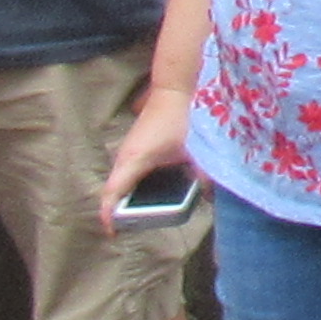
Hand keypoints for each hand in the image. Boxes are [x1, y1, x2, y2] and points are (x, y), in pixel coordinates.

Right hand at [98, 89, 191, 221]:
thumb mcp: (197, 149)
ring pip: (122, 180)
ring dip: (128, 196)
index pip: (111, 194)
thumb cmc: (182, 115)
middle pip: (114, 191)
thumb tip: (210, 198)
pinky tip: (152, 191)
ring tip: (142, 214)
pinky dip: (136, 183)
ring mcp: (129, 150)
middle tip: (133, 228)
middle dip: (120, 211)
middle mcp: (125, 156)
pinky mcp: (137, 145)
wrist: (175, 87)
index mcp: (133, 160)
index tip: (114, 232)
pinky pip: (130, 171)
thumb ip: (204, 176)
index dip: (109, 216)